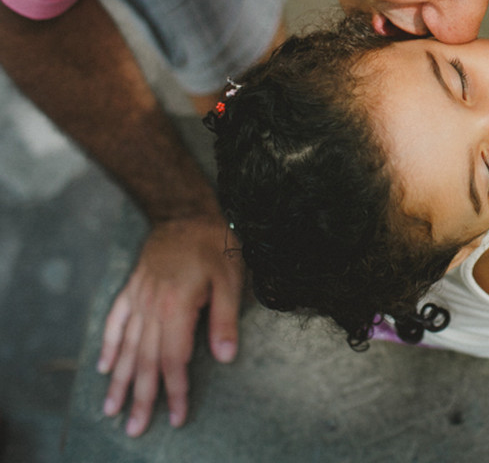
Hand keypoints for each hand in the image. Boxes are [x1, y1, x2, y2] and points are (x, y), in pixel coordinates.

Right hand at [97, 216, 243, 436]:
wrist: (186, 212)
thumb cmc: (215, 245)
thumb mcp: (231, 280)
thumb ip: (225, 320)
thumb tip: (225, 357)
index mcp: (176, 307)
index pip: (174, 360)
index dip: (176, 391)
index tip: (176, 416)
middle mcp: (151, 307)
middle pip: (145, 361)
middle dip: (142, 398)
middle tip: (135, 429)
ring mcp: (138, 298)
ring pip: (127, 347)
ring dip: (120, 380)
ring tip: (112, 409)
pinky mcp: (132, 289)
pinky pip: (116, 321)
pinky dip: (110, 345)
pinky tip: (105, 366)